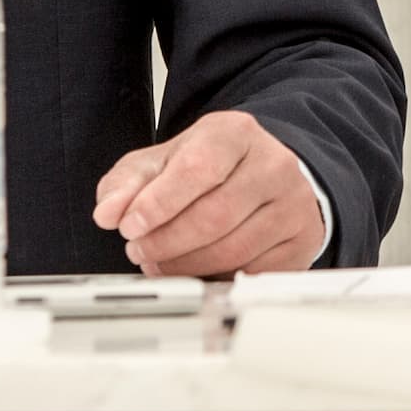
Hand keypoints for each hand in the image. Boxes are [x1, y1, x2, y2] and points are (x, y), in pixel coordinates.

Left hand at [92, 110, 322, 277]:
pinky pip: (253, 272)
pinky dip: (216, 277)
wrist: (264, 173)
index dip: (159, 204)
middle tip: (139, 250)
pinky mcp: (302, 239)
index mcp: (236, 133)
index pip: (198, 169)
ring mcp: (294, 203)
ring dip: (185, 265)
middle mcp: (274, 164)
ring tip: (159, 261)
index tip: (129, 226)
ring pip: (234, 249)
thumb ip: (128, 183)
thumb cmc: (210, 167)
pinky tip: (195, 269)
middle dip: (167, 241)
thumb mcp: (164, 162)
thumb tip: (108, 212)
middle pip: (215, 215)